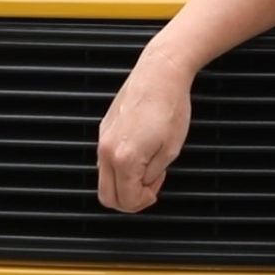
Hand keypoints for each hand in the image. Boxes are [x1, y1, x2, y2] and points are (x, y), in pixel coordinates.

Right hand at [97, 52, 195, 211]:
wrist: (160, 73)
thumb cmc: (169, 105)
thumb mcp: (171, 150)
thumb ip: (153, 175)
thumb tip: (143, 183)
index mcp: (124, 158)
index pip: (126, 200)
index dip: (145, 200)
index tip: (156, 189)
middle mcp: (106, 150)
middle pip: (107, 196)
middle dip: (129, 199)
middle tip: (148, 187)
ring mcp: (103, 138)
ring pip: (104, 178)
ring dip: (124, 182)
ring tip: (147, 167)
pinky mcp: (104, 128)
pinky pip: (105, 159)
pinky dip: (119, 166)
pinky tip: (139, 154)